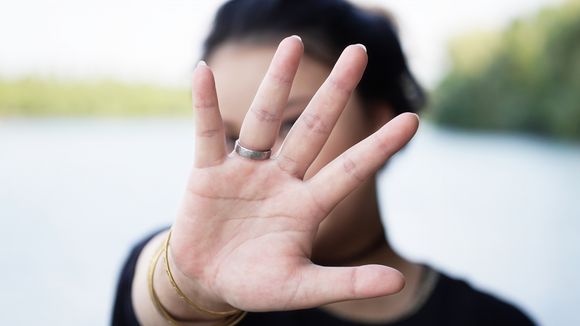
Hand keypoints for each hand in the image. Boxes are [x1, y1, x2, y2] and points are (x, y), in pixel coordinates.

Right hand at [170, 36, 418, 311]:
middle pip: (313, 128)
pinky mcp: (208, 173)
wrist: (208, 282)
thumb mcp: (301, 288)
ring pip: (265, 119)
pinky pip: (207, 133)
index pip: (350, 170)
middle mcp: (281, 179)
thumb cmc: (256, 284)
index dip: (379, 146)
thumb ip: (346, 283)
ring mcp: (246, 172)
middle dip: (335, 91)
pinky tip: (203, 72)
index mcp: (307, 205)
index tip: (413, 119)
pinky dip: (204, 105)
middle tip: (357, 52)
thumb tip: (399, 283)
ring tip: (292, 42)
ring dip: (277, 82)